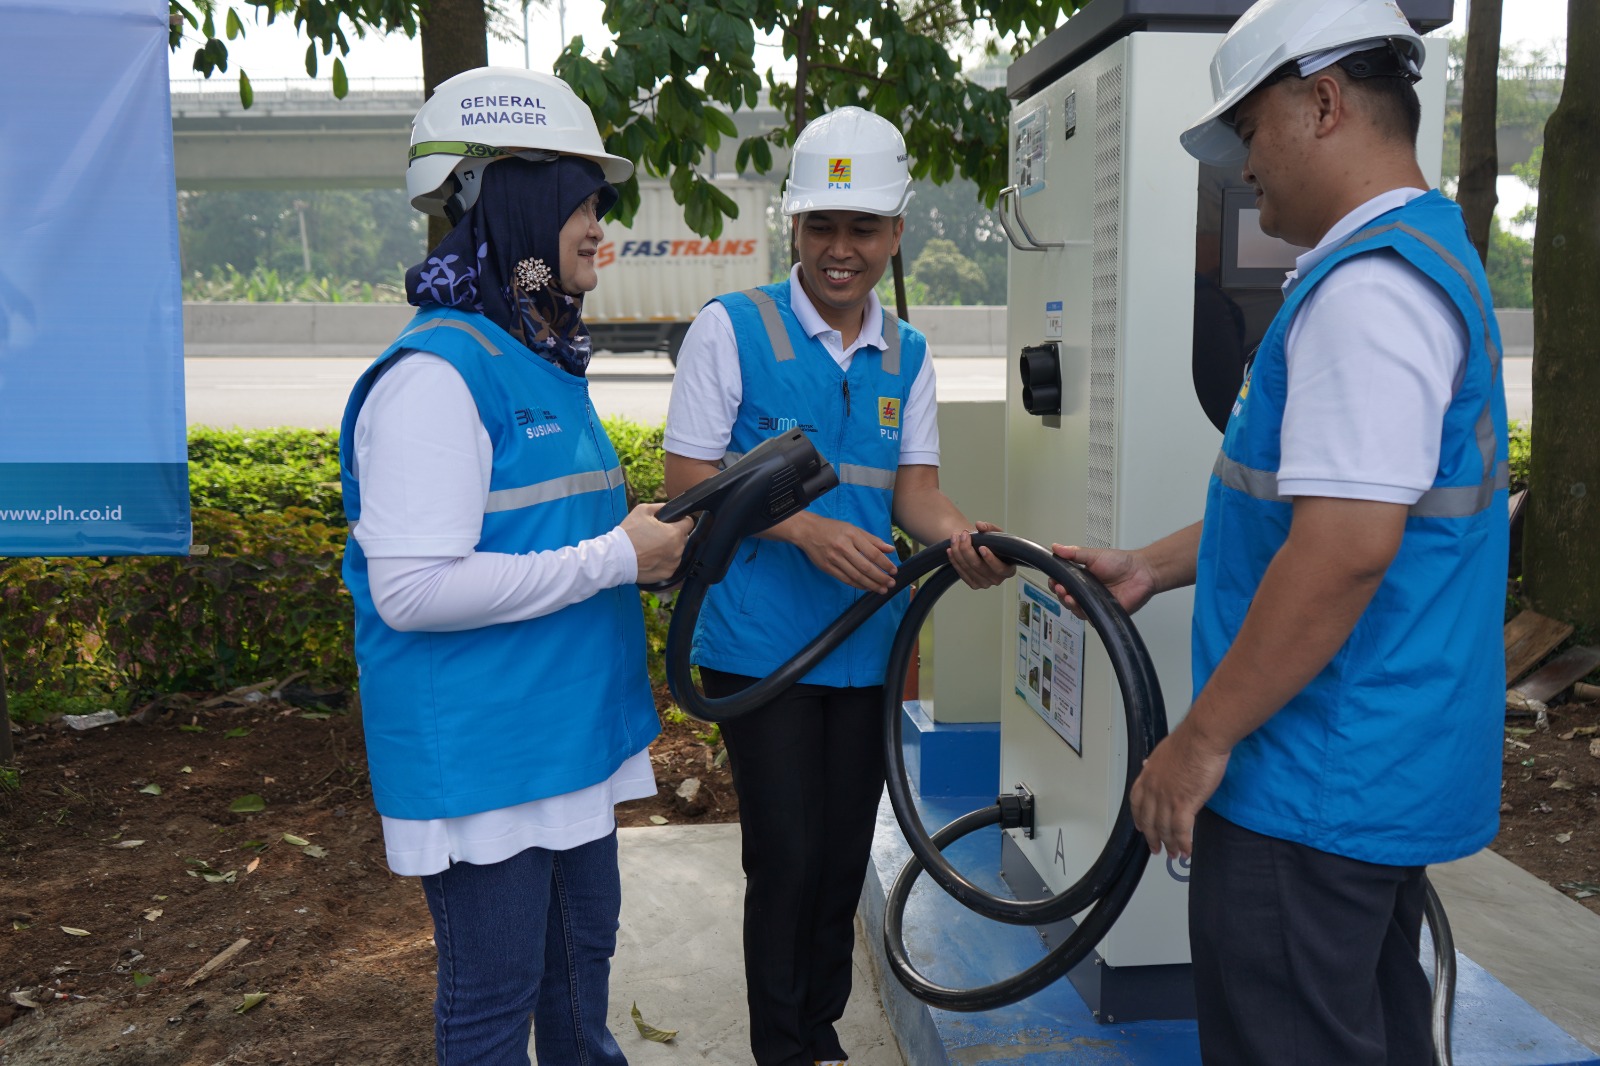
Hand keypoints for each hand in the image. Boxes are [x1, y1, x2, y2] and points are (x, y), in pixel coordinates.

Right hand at [622, 503, 691, 583]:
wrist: (616, 557)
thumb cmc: (629, 534)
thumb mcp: (643, 510)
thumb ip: (660, 507)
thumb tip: (669, 508)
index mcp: (675, 533)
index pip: (689, 522)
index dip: (681, 520)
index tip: (674, 522)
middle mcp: (678, 549)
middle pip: (683, 538)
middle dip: (674, 535)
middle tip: (657, 535)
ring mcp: (673, 564)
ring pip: (677, 552)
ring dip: (670, 549)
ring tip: (652, 548)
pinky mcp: (667, 574)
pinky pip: (671, 565)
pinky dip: (664, 561)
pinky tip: (652, 558)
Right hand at [792, 514, 897, 592]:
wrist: (808, 531)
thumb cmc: (833, 528)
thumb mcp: (854, 529)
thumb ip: (873, 540)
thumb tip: (890, 549)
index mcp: (852, 535)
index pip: (873, 553)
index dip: (885, 564)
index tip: (894, 571)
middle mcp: (843, 547)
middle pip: (865, 567)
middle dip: (880, 578)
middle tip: (890, 584)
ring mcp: (834, 559)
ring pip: (856, 576)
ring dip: (871, 585)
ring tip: (881, 589)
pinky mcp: (827, 568)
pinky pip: (845, 579)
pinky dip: (858, 585)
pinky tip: (867, 587)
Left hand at [947, 521, 1014, 589]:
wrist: (987, 552)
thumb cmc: (996, 545)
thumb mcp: (997, 534)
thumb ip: (990, 528)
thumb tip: (979, 525)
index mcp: (1008, 570)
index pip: (999, 568)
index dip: (990, 558)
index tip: (982, 547)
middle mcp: (997, 579)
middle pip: (979, 566)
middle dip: (967, 549)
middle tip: (963, 535)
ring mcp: (984, 584)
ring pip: (968, 568)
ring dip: (958, 552)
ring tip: (955, 538)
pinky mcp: (973, 584)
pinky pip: (961, 573)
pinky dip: (954, 560)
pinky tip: (950, 550)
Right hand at [1049, 544, 1158, 618]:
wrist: (1142, 572)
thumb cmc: (1122, 563)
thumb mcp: (1094, 555)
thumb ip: (1074, 553)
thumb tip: (1056, 547)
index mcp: (1082, 578)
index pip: (1063, 584)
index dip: (1056, 584)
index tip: (1054, 580)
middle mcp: (1087, 592)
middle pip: (1066, 598)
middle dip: (1060, 594)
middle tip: (1061, 588)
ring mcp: (1095, 603)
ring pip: (1076, 609)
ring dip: (1069, 604)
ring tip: (1070, 597)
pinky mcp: (1104, 613)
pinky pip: (1090, 618)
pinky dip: (1085, 614)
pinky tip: (1083, 607)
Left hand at [1128, 722, 1230, 859]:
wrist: (1201, 738)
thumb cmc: (1189, 740)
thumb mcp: (1164, 751)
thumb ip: (1157, 764)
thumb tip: (1150, 765)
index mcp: (1148, 775)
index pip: (1137, 802)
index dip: (1139, 817)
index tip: (1140, 827)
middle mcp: (1154, 789)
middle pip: (1149, 820)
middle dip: (1152, 838)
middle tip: (1156, 848)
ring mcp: (1167, 798)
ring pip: (1164, 829)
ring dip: (1169, 844)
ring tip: (1174, 854)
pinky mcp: (1184, 804)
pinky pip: (1181, 831)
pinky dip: (1183, 843)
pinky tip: (1187, 851)